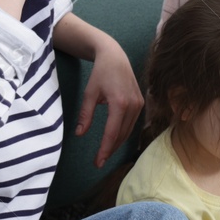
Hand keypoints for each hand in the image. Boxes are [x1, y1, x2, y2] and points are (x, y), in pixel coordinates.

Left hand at [78, 38, 143, 168]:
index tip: (98, 161)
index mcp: (119, 102)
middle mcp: (133, 105)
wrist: (115, 57)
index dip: (104, 149)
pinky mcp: (141, 103)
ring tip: (104, 153)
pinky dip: (122, 134)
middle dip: (110, 149)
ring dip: (116, 143)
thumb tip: (79, 134)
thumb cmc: (100, 73)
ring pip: (128, 131)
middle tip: (98, 162)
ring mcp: (139, 104)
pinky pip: (132, 124)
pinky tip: (113, 140)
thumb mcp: (89, 93)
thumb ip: (85, 114)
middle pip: (121, 135)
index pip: (112, 132)